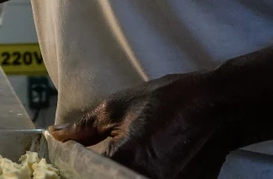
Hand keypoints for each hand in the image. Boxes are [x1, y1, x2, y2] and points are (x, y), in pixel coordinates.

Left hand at [49, 73, 231, 178]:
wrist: (217, 109)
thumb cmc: (169, 101)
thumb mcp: (119, 106)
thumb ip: (84, 127)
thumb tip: (55, 136)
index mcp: (124, 159)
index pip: (83, 173)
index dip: (73, 166)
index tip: (70, 160)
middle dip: (94, 173)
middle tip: (100, 157)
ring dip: (113, 174)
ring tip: (126, 156)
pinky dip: (135, 177)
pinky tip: (141, 163)